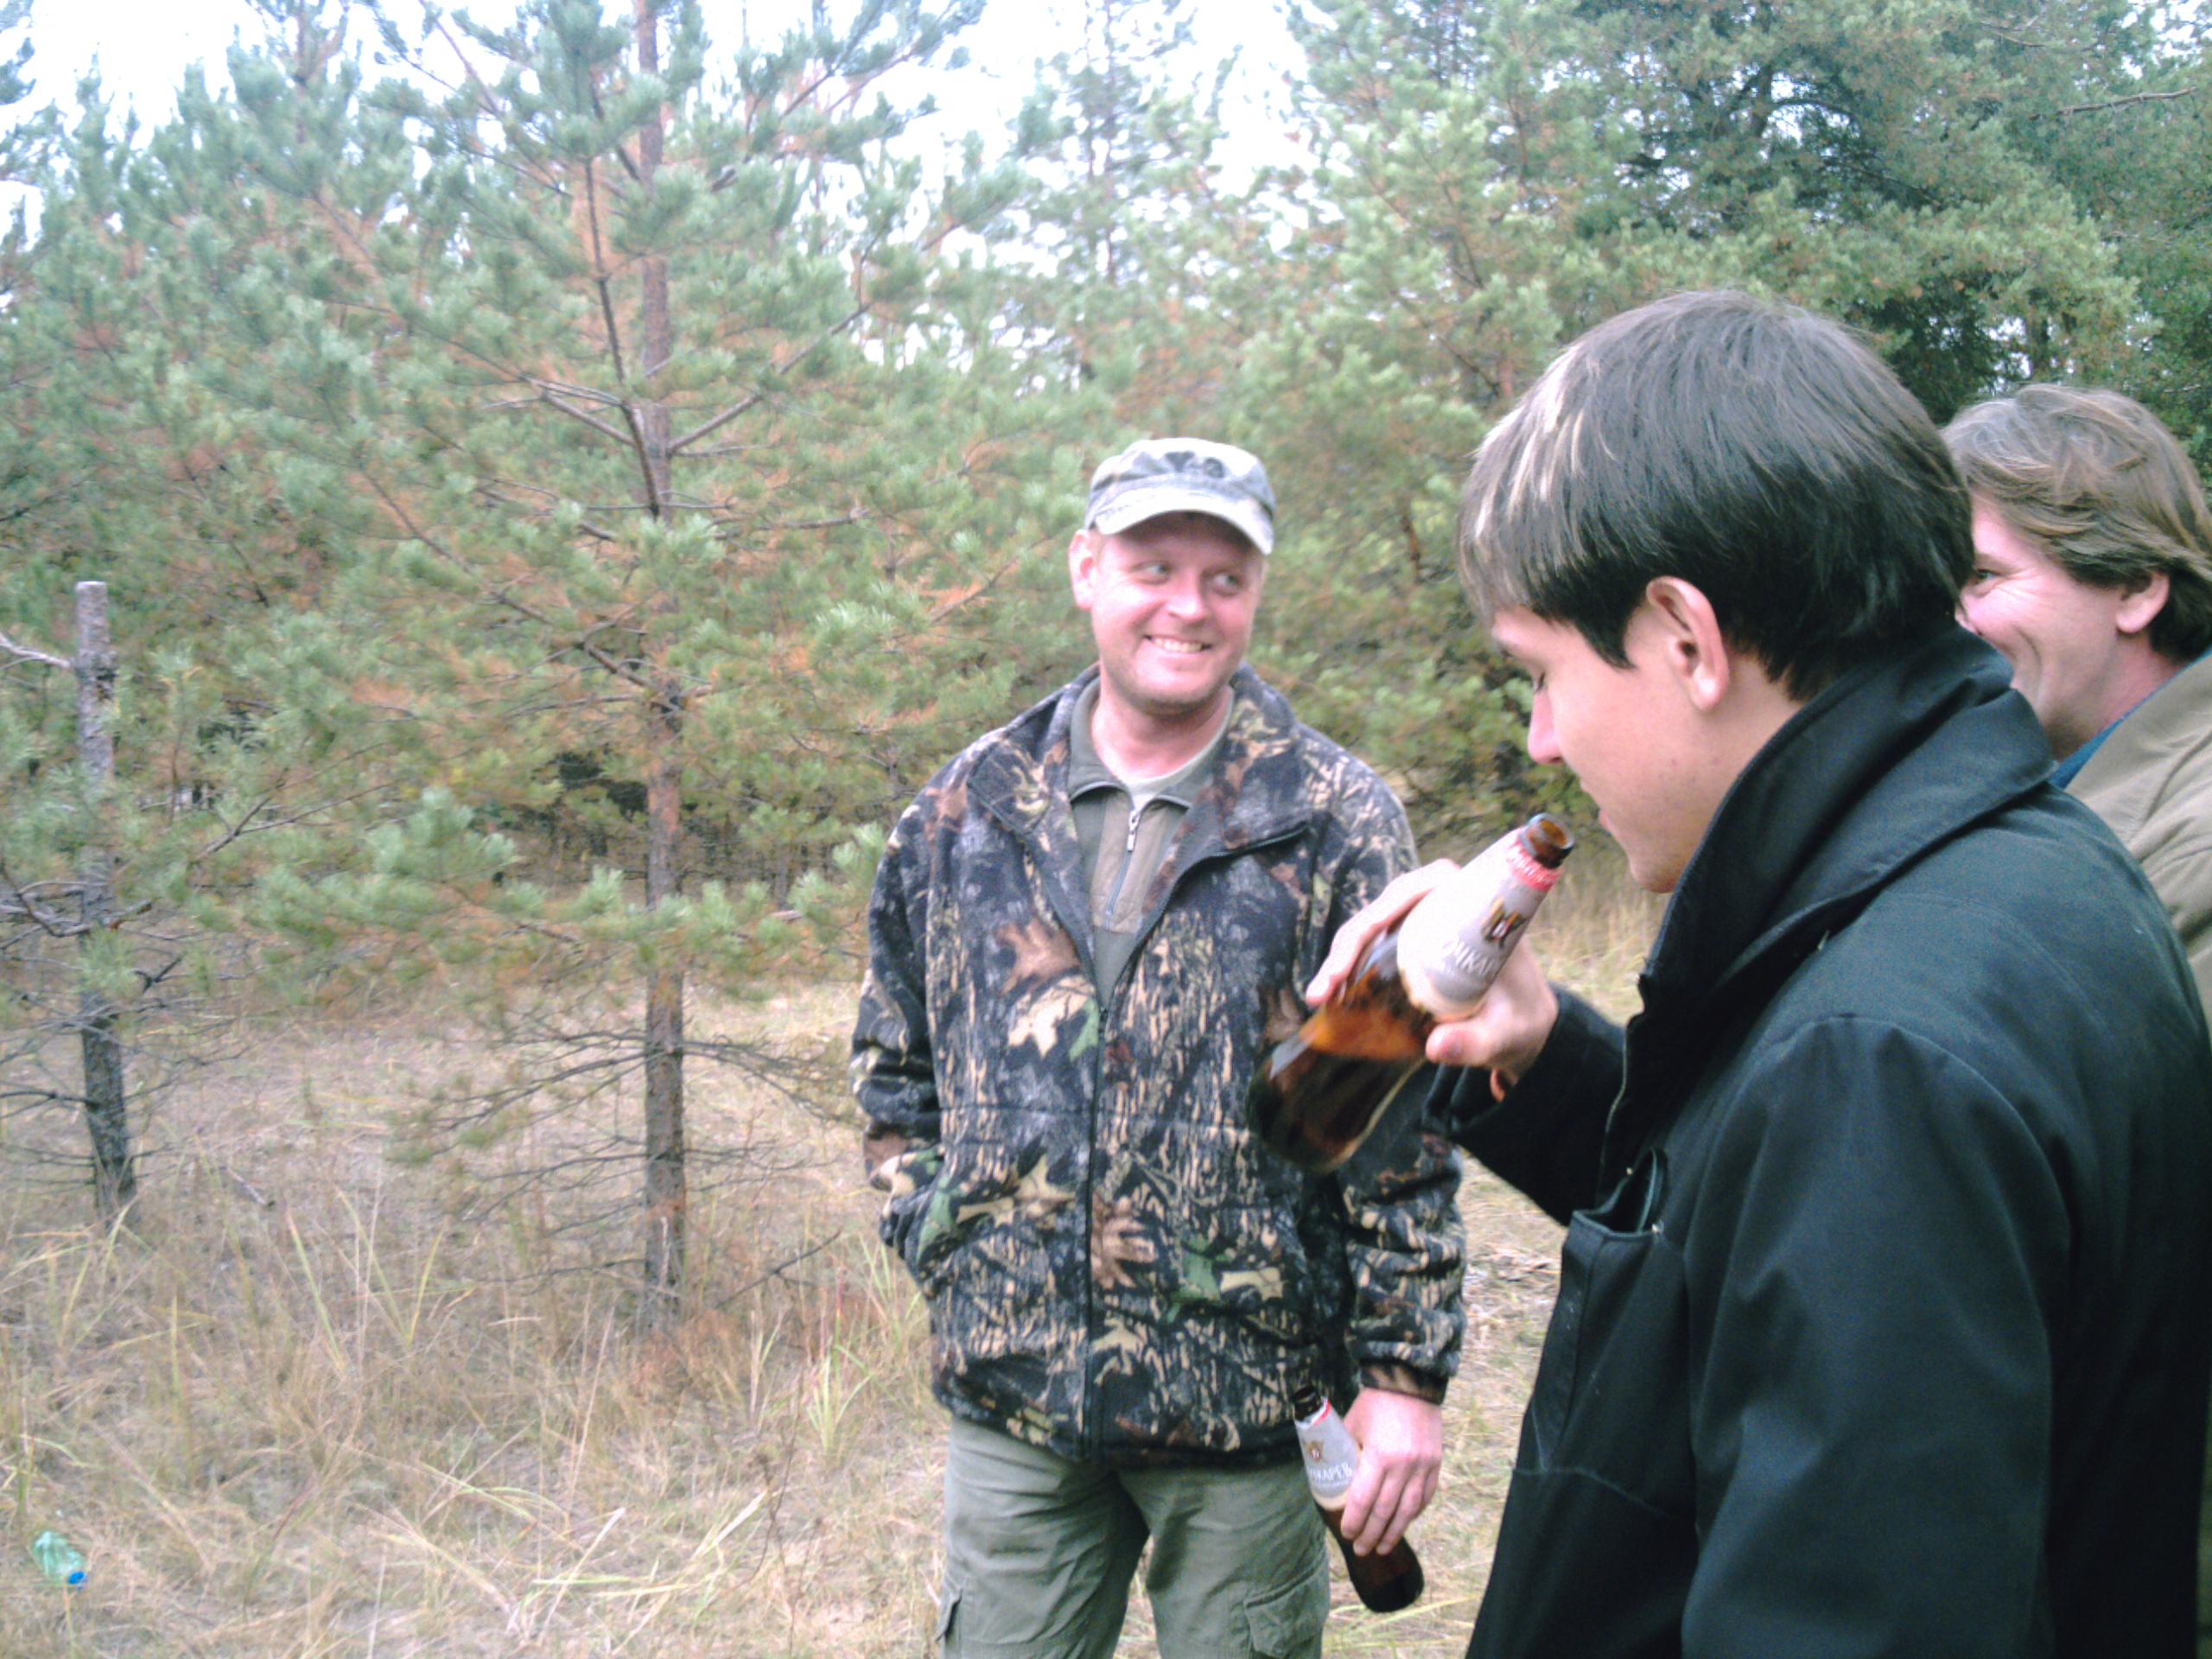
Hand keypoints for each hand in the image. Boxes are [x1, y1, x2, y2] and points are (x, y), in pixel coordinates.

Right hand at [1306, 864, 1561, 1085]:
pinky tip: (1330, 996)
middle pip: (1380, 910)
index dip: (1373, 919)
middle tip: (1322, 990)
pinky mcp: (1410, 941)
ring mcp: (1423, 920)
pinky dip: (1349, 969)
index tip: (1350, 959)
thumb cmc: (1520, 1019)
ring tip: (1318, 998)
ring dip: (1340, 960)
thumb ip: (1476, 1042)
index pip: (1410, 891)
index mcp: (1469, 899)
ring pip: (1369, 928)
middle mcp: (1442, 900)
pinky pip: (1372, 945)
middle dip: (1345, 947)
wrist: (1523, 1023)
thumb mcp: (1505, 1034)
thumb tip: (1436, 1048)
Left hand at [1338, 1387, 1441, 1555]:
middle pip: (1385, 1511)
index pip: (1363, 1500)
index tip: (1347, 1534)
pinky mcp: (1436, 1464)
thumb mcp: (1353, 1426)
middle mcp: (1404, 1466)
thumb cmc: (1375, 1403)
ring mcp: (1423, 1466)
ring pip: (1408, 1510)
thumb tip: (1335, 1479)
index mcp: (1379, 1456)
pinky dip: (1414, 1513)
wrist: (1409, 1382)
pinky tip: (1404, 1523)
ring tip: (1383, 1547)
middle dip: (1371, 1535)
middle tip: (1361, 1549)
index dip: (1354, 1521)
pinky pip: (1426, 1496)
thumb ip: (1348, 1454)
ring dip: (1394, 1532)